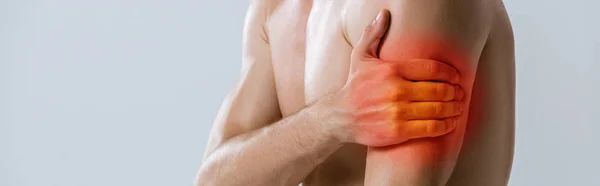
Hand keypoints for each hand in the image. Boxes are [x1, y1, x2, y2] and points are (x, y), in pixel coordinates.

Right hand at [337, 10, 464, 146]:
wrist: (339, 116)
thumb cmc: (354, 87)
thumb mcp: (360, 57)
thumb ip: (373, 34)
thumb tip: (384, 14)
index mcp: (391, 70)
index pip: (431, 68)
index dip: (450, 72)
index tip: (456, 77)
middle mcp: (395, 90)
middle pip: (439, 89)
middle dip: (455, 91)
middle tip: (460, 93)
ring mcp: (397, 112)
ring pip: (438, 109)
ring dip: (454, 108)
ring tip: (458, 107)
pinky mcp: (397, 131)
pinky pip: (430, 128)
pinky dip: (445, 125)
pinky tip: (450, 123)